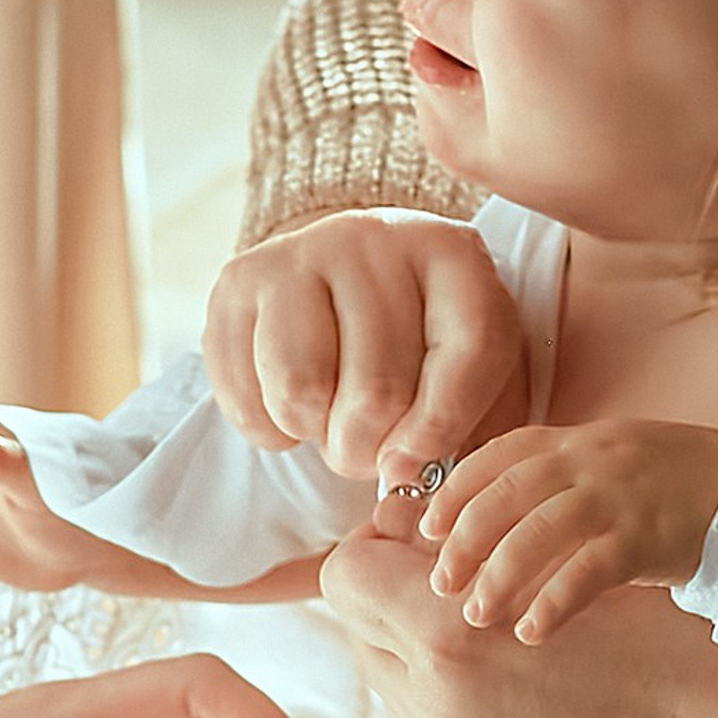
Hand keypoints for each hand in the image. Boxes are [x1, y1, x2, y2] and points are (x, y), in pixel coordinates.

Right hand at [206, 210, 520, 481]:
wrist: (348, 276)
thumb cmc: (425, 340)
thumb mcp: (478, 371)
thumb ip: (472, 430)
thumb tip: (404, 480)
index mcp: (453, 254)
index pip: (467, 352)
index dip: (444, 429)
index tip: (417, 462)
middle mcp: (375, 238)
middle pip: (377, 390)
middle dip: (372, 450)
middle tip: (370, 450)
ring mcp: (300, 253)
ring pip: (301, 392)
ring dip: (318, 436)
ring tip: (333, 424)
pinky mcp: (239, 280)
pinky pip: (247, 393)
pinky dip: (271, 430)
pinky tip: (295, 410)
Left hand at [323, 524, 717, 717]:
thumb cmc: (644, 626)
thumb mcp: (550, 563)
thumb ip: (460, 552)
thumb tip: (394, 532)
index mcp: (448, 638)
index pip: (346, 578)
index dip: (372, 548)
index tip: (406, 541)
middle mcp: (440, 710)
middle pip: (361, 637)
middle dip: (391, 604)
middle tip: (441, 586)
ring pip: (394, 695)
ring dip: (418, 660)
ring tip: (480, 641)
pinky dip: (459, 711)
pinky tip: (510, 694)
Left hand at [418, 419, 717, 639]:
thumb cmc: (687, 489)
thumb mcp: (618, 469)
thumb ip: (564, 484)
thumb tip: (497, 522)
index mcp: (581, 441)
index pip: (499, 455)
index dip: (455, 490)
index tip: (425, 528)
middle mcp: (594, 460)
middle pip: (505, 492)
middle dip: (462, 539)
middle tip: (437, 584)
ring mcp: (622, 495)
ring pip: (538, 529)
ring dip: (498, 573)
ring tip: (476, 615)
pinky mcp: (651, 536)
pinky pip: (590, 569)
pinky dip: (555, 601)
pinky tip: (534, 632)